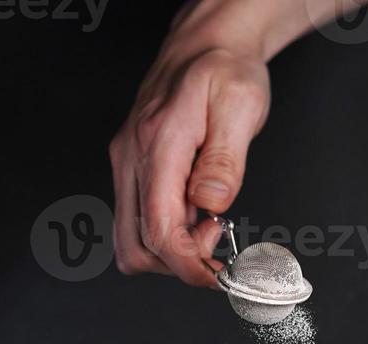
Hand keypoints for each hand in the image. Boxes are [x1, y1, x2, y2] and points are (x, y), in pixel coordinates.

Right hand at [110, 15, 270, 285]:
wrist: (206, 43)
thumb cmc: (224, 68)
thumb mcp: (240, 106)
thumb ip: (225, 160)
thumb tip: (210, 204)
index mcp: (157, 145)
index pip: (158, 229)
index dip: (186, 265)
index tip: (215, 275)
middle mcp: (131, 158)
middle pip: (136, 247)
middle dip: (177, 263)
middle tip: (215, 244)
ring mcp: (127, 165)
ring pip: (131, 241)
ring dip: (169, 251)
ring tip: (207, 227)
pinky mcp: (132, 170)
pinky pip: (137, 221)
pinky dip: (165, 233)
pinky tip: (194, 215)